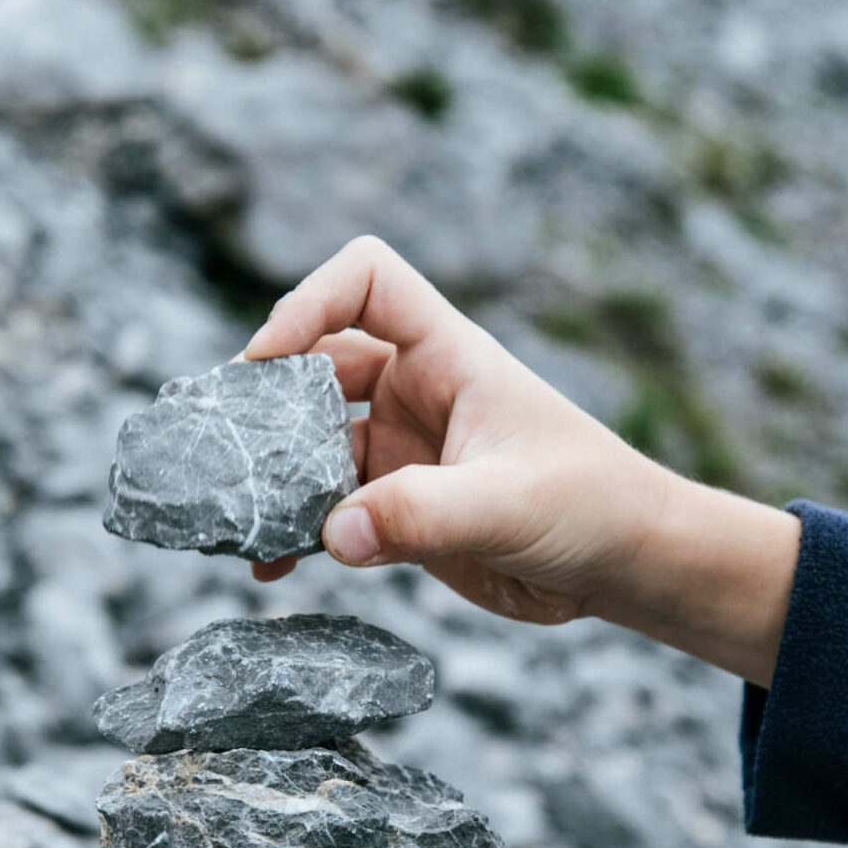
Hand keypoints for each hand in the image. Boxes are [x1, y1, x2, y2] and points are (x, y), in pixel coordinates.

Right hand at [242, 237, 800, 686]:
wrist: (626, 566)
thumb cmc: (592, 506)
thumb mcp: (508, 505)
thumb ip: (421, 515)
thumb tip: (332, 534)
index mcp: (448, 356)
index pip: (368, 281)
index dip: (311, 302)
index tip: (270, 360)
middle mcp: (417, 392)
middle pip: (317, 366)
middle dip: (268, 400)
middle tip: (221, 446)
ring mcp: (405, 451)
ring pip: (313, 447)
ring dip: (273, 477)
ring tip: (232, 516)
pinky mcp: (401, 510)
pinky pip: (329, 512)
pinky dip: (296, 533)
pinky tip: (269, 565)